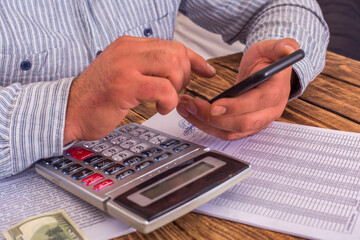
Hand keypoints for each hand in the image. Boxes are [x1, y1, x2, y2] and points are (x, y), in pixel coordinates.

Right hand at [64, 36, 215, 143]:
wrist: (69, 111)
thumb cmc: (98, 98)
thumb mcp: (124, 73)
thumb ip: (148, 66)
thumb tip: (178, 69)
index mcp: (129, 45)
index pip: (172, 45)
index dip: (194, 59)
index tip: (206, 70)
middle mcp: (128, 50)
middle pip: (176, 53)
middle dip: (184, 76)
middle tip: (174, 92)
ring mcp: (125, 66)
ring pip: (172, 67)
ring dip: (176, 88)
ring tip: (164, 101)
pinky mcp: (124, 85)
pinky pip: (163, 88)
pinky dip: (169, 101)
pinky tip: (159, 108)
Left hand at [177, 38, 299, 139]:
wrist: (266, 73)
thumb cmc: (268, 61)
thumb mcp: (274, 48)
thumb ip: (282, 46)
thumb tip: (289, 48)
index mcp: (275, 94)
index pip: (256, 105)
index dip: (235, 107)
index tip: (215, 105)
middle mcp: (267, 113)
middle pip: (241, 124)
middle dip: (213, 118)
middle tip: (192, 106)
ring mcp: (256, 122)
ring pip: (229, 132)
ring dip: (204, 123)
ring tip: (186, 109)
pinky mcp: (244, 126)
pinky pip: (224, 132)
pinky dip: (206, 125)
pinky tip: (192, 113)